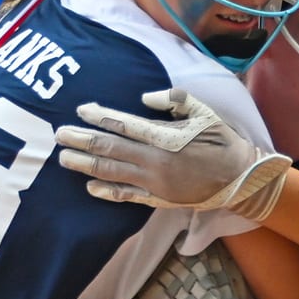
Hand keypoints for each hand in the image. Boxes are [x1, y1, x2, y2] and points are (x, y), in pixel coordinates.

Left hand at [55, 88, 291, 219]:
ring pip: (112, 173)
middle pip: (110, 149)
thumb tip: (144, 99)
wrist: (239, 177)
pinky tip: (90, 188)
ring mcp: (154, 183)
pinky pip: (127, 196)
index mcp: (163, 137)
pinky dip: (107, 192)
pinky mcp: (158, 199)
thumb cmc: (221, 140)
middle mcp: (153, 161)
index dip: (99, 117)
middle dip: (82, 141)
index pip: (123, 124)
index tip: (80, 110)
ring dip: (86, 165)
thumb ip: (174, 100)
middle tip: (59, 136)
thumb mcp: (203, 110)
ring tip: (65, 159)